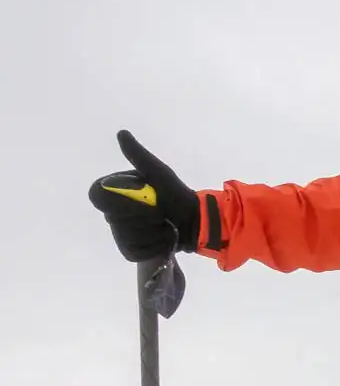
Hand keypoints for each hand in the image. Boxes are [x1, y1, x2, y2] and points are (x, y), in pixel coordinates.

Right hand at [88, 131, 201, 260]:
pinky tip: (165, 238)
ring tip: (165, 224)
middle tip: (161, 212)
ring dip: (152, 231)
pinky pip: (135, 251)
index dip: (119, 200)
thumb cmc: (176, 193)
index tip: (142, 196)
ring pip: (127, 236)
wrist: (196, 220)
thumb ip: (138, 155)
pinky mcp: (131, 251)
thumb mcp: (159, 173)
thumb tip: (122, 134)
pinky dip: (154, 246)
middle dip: (144, 215)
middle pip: (115, 219)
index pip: (98, 196)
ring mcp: (120, 234)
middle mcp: (112, 213)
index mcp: (114, 191)